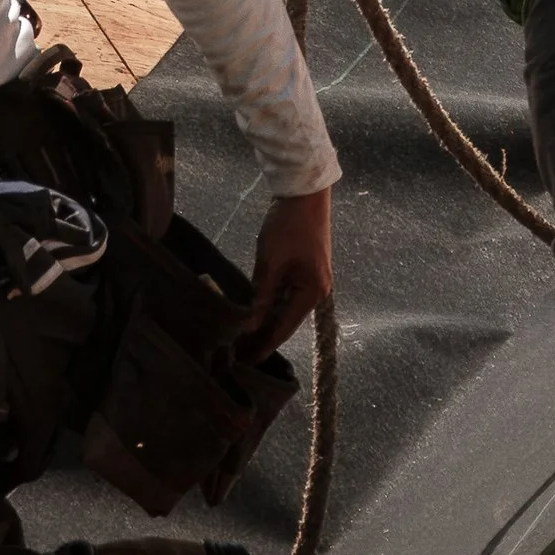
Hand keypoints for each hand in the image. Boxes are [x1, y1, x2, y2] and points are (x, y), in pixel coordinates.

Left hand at [243, 189, 333, 355]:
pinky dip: (271, 305)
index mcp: (312, 293)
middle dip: (263, 336)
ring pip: (285, 309)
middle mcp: (317, 292)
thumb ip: (261, 296)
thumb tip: (249, 326)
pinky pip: (287, 295)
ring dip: (266, 321)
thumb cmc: (288, 226)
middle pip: (286, 321)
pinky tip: (255, 312)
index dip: (264, 345)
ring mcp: (312, 281)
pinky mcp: (305, 271)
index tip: (246, 362)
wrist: (304, 192)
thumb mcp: (270, 262)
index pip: (284, 328)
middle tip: (238, 353)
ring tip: (243, 336)